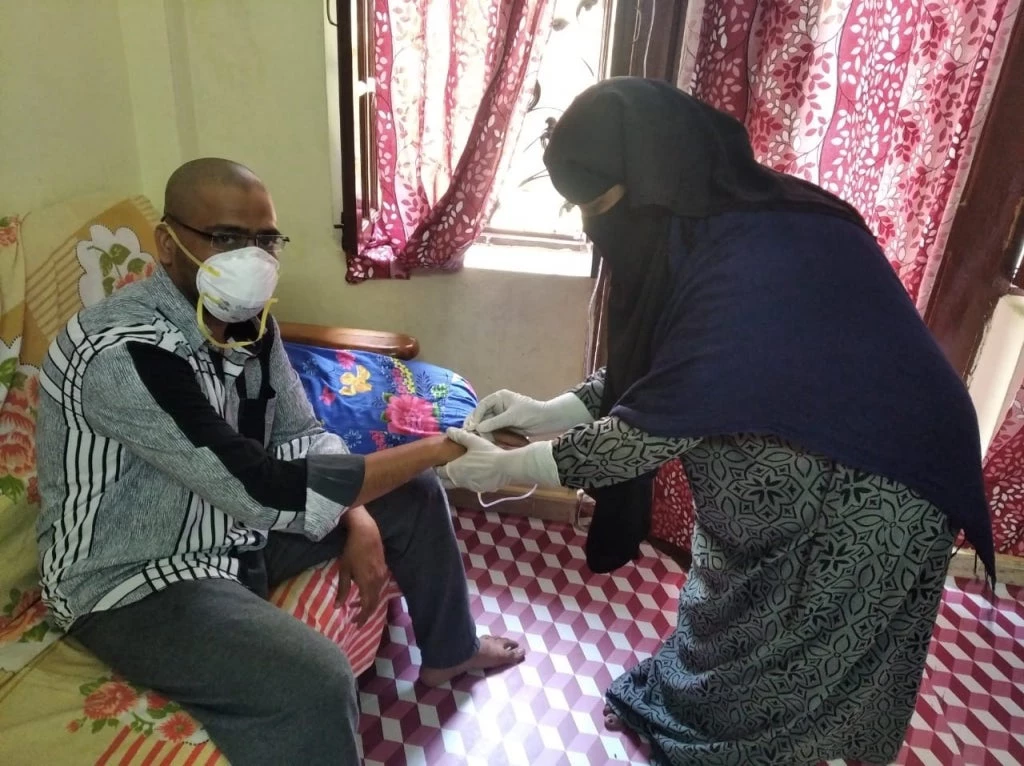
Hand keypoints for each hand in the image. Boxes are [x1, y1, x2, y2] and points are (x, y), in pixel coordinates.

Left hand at [335, 505, 387, 625]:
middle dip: (365, 613)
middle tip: (355, 620)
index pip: (367, 607)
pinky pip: (379, 587)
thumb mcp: (344, 571)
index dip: (362, 618)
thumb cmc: (352, 551)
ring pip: (377, 595)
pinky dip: (371, 594)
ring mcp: (382, 575)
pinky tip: (363, 591)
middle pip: (374, 603)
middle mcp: (378, 581)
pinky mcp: (384, 569)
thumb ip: (343, 590)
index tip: (356, 625)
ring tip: (355, 605)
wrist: (366, 532)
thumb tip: (337, 607)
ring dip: (367, 603)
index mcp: (367, 583)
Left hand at [440, 428, 559, 491]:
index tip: (442, 460)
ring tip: (464, 468)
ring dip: (457, 478)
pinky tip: (477, 472)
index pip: (439, 471)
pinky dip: (470, 480)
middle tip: (450, 465)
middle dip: (445, 475)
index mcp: (453, 470)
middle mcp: (458, 481)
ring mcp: (469, 487)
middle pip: (445, 482)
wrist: (506, 467)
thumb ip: (459, 436)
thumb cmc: (488, 453)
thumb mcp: (473, 441)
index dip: (439, 465)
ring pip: (457, 484)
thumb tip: (449, 430)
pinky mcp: (480, 490)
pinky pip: (470, 486)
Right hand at [465, 390, 592, 435]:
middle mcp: (497, 406)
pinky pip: (492, 431)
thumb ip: (495, 422)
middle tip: (470, 435)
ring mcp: (500, 416)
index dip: (475, 416)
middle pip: (481, 416)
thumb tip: (478, 427)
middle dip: (476, 425)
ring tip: (477, 440)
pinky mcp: (504, 426)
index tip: (472, 427)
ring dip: (481, 432)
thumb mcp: (512, 416)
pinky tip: (485, 442)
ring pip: (485, 424)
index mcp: (499, 398)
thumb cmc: (532, 413)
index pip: (482, 406)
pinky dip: (488, 436)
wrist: (547, 421)